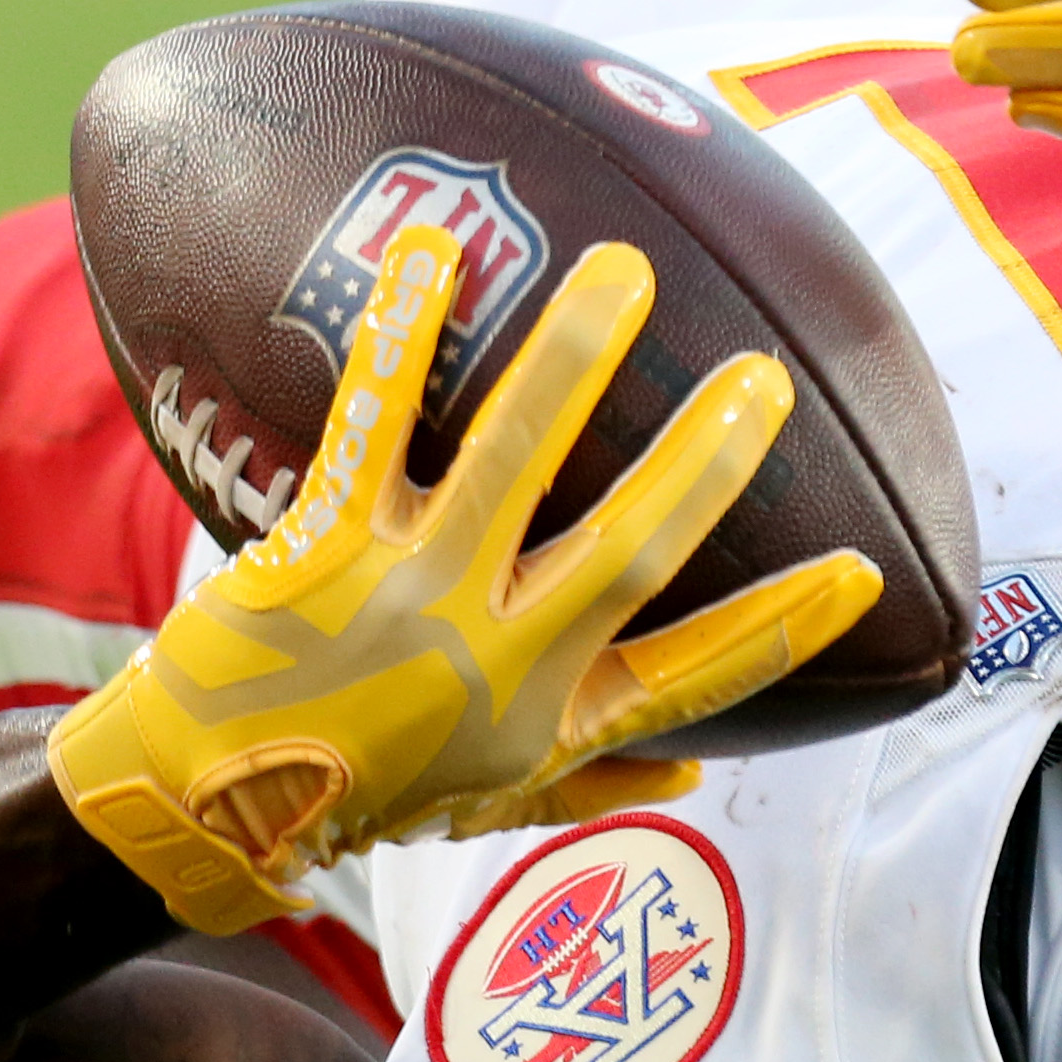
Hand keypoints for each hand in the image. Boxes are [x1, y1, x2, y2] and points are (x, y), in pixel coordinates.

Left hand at [45, 224, 877, 932]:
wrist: (197, 807)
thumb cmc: (359, 793)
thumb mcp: (490, 808)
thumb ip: (597, 777)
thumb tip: (700, 774)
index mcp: (548, 719)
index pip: (695, 675)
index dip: (784, 629)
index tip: (864, 571)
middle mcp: (492, 659)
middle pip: (626, 553)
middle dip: (704, 463)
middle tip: (761, 377)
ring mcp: (408, 596)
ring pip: (508, 464)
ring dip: (570, 361)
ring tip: (621, 270)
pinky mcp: (325, 547)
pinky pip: (374, 423)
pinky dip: (403, 336)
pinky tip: (433, 252)